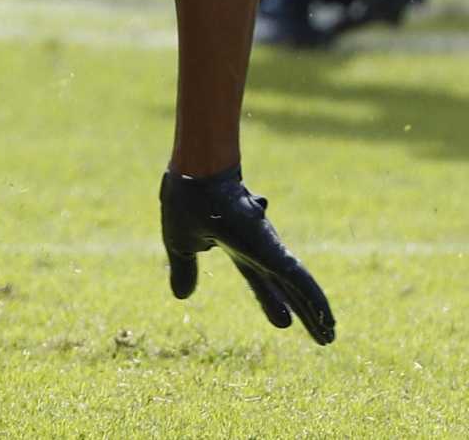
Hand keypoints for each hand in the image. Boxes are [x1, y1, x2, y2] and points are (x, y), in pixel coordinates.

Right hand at [159, 166, 334, 343]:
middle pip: (285, 287)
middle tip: (322, 336)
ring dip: (316, 312)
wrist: (196, 173)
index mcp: (235, 246)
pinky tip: (328, 318)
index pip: (258, 279)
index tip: (284, 323)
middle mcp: (258, 249)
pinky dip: (315, 299)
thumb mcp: (180, 243)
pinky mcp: (274, 249)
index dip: (271, 300)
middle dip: (301, 311)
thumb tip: (181, 296)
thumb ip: (185, 269)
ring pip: (299, 287)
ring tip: (330, 337)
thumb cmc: (186, 200)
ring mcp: (269, 248)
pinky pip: (300, 279)